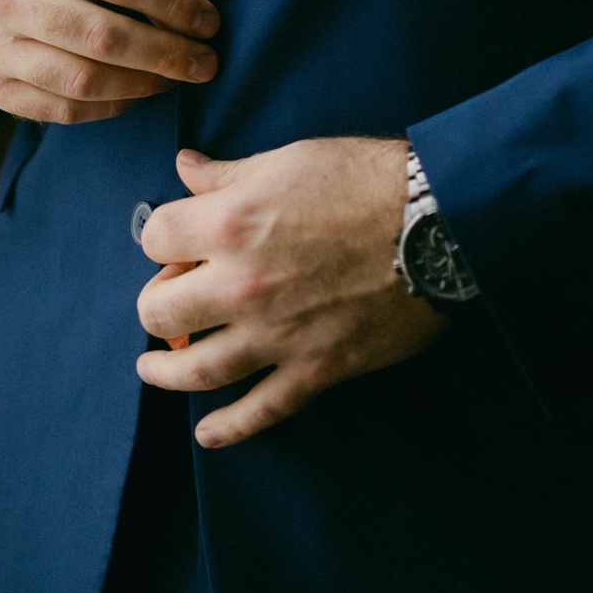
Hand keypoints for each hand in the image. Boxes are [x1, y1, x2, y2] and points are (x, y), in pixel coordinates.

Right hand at [0, 0, 219, 123]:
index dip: (173, 4)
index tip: (208, 21)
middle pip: (104, 37)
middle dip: (168, 54)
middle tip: (206, 61)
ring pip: (84, 81)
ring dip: (143, 85)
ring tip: (174, 78)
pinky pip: (60, 109)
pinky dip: (107, 107)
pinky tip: (134, 93)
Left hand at [134, 140, 443, 446]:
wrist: (437, 223)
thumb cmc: (364, 179)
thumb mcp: (288, 159)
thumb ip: (228, 175)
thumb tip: (184, 169)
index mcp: (231, 223)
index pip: (156, 237)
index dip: (163, 237)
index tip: (178, 241)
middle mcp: (242, 285)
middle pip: (161, 310)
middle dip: (158, 302)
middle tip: (170, 300)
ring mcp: (277, 335)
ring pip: (197, 369)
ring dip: (166, 371)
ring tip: (155, 367)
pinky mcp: (315, 369)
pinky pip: (261, 410)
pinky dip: (229, 427)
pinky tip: (207, 432)